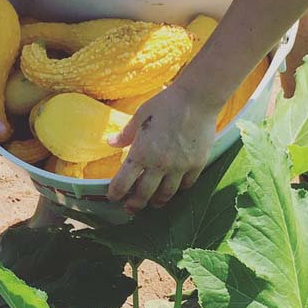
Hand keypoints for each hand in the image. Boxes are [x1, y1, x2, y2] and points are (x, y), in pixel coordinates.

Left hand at [107, 84, 216, 211]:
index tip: (113, 197)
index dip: (116, 193)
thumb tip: (110, 143)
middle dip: (135, 204)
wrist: (197, 99)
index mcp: (141, 152)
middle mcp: (159, 165)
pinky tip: (175, 188)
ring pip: (166, 194)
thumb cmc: (166, 103)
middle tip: (130, 208)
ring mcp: (179, 167)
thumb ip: (126, 134)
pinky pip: (186, 184)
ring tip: (153, 204)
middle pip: (144, 194)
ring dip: (157, 201)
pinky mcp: (196, 164)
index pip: (123, 182)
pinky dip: (179, 189)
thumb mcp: (140, 115)